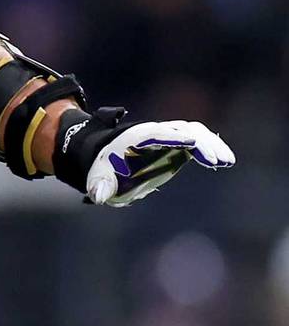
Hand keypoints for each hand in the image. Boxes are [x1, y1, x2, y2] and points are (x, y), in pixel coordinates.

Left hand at [85, 121, 234, 206]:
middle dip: (200, 142)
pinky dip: (211, 148)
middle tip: (217, 160)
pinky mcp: (177, 145)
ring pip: (194, 131)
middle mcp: (155, 133)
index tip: (192, 144)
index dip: (174, 137)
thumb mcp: (99, 178)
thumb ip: (100, 186)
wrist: (107, 159)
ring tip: (227, 161)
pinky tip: (225, 161)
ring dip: (211, 143)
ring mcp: (168, 137)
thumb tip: (98, 196)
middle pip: (181, 129)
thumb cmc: (104, 169)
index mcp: (136, 138)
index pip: (157, 134)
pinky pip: (197, 140)